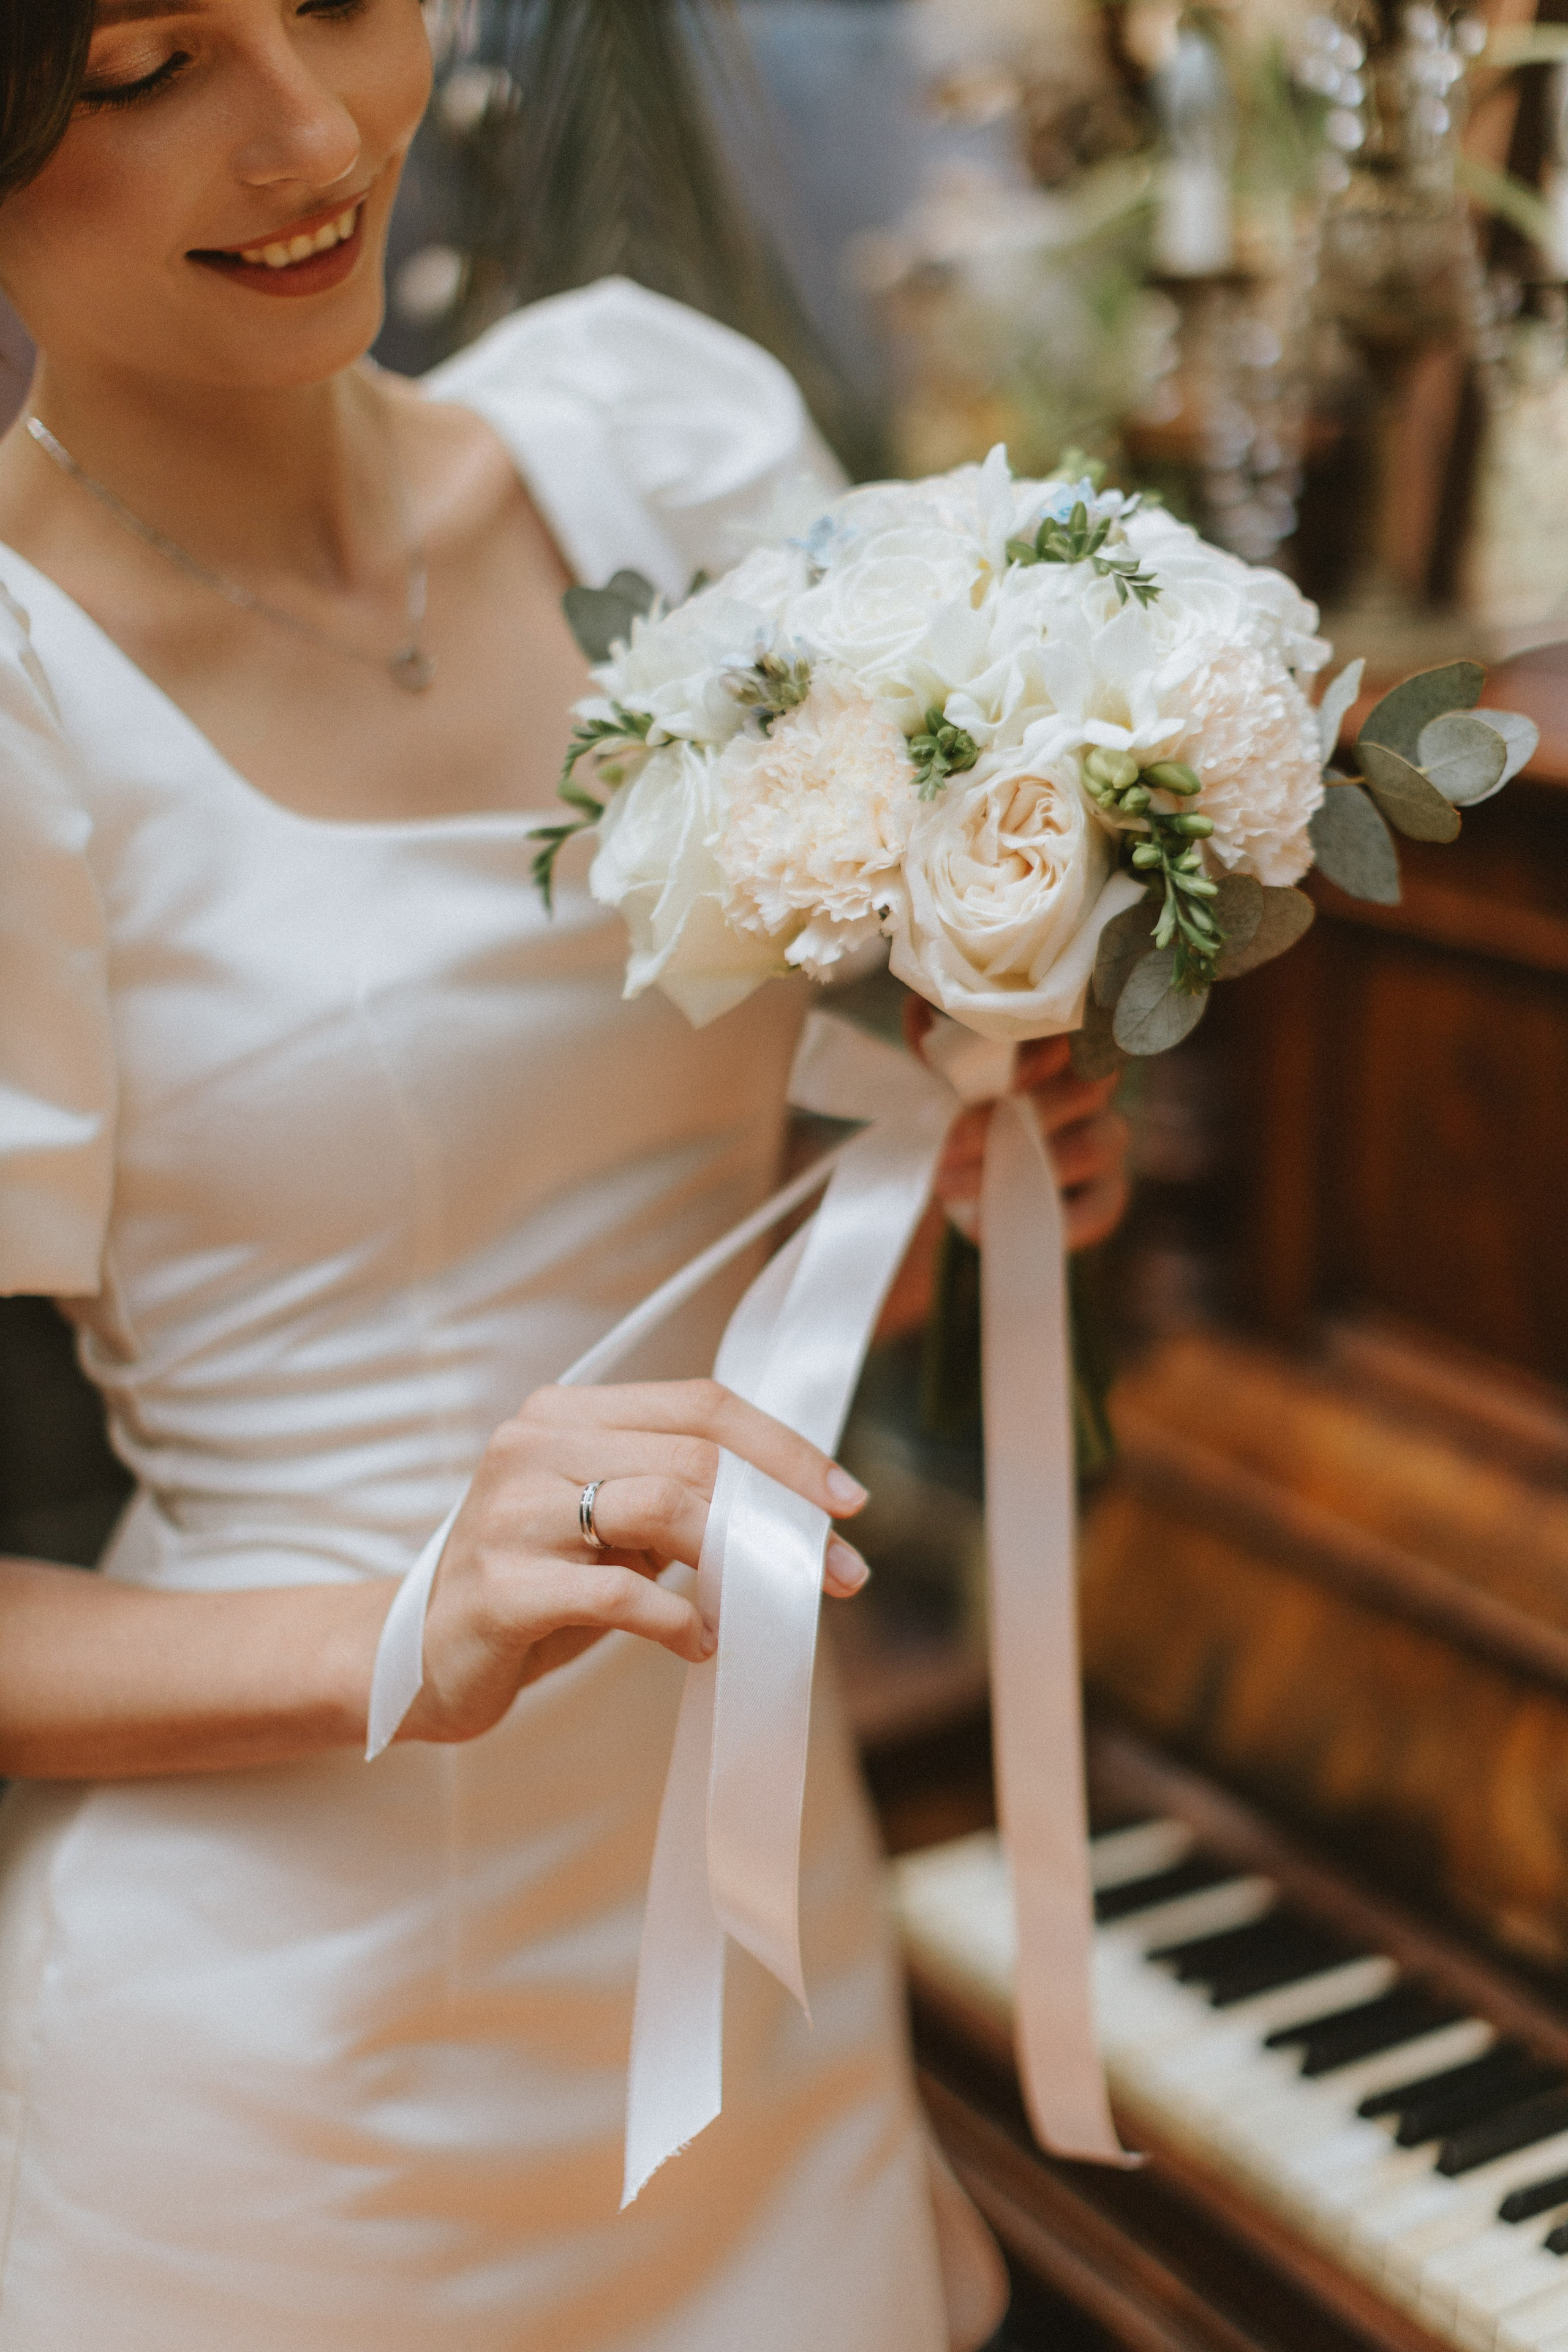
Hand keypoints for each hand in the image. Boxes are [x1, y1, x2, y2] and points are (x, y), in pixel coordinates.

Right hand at [400, 1380, 871, 1743]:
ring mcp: (510, 1514)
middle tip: (834, 1573)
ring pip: (662, 1509)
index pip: (700, 1405)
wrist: (413, 1658)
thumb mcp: (606, 1529)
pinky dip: (675, 1620)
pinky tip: (697, 1643)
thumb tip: (792, 1515)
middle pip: (693, 1457)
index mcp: (563, 1415)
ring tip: (756, 1607)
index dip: (784, 1450)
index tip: (845, 1501)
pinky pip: (617, 1593)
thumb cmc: (532, 1588)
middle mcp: (531, 1446)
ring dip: (734, 1563)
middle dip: (779, 1516)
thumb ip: (678, 1503)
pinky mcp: (500, 1587)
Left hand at [905, 1000, 1130, 1252]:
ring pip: (1094, 1145)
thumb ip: (937, 1042)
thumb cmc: (960, 1109)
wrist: (960, 1175)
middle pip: (1089, 1087)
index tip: (1006, 1076)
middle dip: (1019, 1117)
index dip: (1052, 1050)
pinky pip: (1100, 1209)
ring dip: (1019, 1168)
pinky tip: (984, 1225)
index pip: (1082, 1031)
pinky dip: (1049, 1221)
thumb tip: (919, 1011)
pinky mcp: (1105, 1196)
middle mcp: (1092, 1087)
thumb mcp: (942, 1074)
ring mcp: (1105, 1140)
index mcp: (1059, 1047)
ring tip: (948, 1184)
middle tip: (951, 1143)